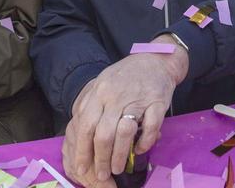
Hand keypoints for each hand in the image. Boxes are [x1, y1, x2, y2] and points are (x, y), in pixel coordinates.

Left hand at [63, 42, 188, 186]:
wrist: (156, 60)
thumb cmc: (126, 76)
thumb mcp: (102, 83)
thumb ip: (89, 104)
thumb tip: (77, 131)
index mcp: (100, 91)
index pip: (85, 125)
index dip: (82, 150)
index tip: (81, 168)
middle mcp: (116, 96)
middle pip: (103, 133)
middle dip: (100, 159)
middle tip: (101, 175)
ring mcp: (137, 99)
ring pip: (124, 133)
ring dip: (120, 155)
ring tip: (118, 169)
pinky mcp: (157, 102)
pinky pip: (150, 127)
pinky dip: (145, 142)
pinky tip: (140, 150)